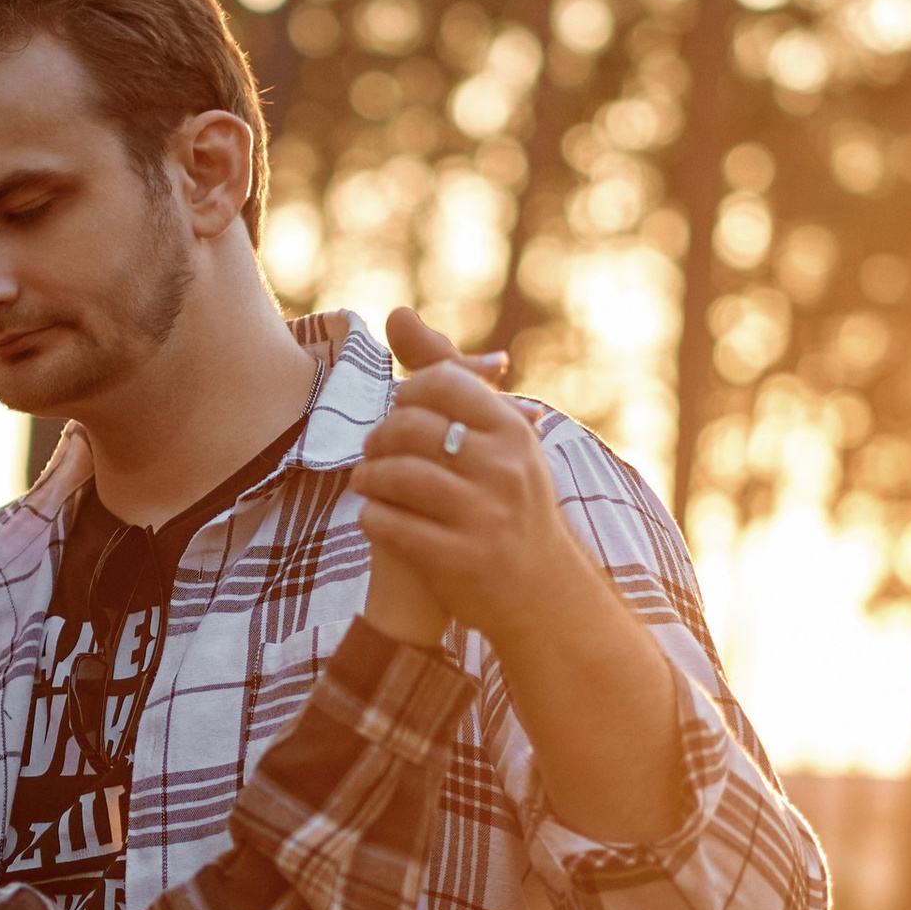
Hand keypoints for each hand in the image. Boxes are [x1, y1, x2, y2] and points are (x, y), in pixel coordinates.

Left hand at [350, 308, 575, 649]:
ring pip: (396, 476)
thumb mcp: (496, 436)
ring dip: (368, 478)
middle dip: (379, 439)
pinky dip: (371, 517)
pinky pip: (391, 525)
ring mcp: (484, 516)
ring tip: (366, 483)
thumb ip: (447, 375)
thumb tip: (396, 314)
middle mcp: (505, 469)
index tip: (400, 417)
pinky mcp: (460, 560)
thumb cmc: (510, 503)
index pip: (440, 384)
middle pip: (410, 428)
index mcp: (513, 432)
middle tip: (373, 454)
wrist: (544, 595)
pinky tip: (374, 517)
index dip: (405, 397)